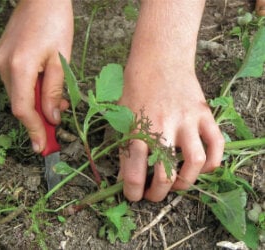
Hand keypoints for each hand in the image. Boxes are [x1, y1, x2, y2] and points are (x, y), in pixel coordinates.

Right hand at [0, 0, 73, 152]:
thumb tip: (52, 118)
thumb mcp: (62, 61)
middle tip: (55, 131)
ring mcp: (0, 62)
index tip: (42, 147)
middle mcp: (4, 66)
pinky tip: (46, 90)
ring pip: (19, 95)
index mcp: (20, 67)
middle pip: (20, 104)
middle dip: (38, 121)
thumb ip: (54, 91)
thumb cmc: (56, 24)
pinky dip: (32, 93)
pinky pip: (17, 84)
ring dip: (37, 106)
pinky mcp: (3, 58)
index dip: (33, 130)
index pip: (23, 109)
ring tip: (58, 105)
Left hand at [118, 0, 223, 201]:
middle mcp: (162, 127)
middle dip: (157, 193)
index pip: (133, 171)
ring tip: (176, 185)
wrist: (159, 58)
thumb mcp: (121, 115)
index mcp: (137, 128)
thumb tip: (124, 175)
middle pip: (163, 174)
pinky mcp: (203, 114)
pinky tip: (201, 168)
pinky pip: (217, 144)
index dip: (132, 191)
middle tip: (152, 195)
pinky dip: (213, 163)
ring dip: (185, 183)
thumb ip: (123, 145)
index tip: (133, 196)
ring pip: (194, 163)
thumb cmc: (135, 87)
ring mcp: (187, 120)